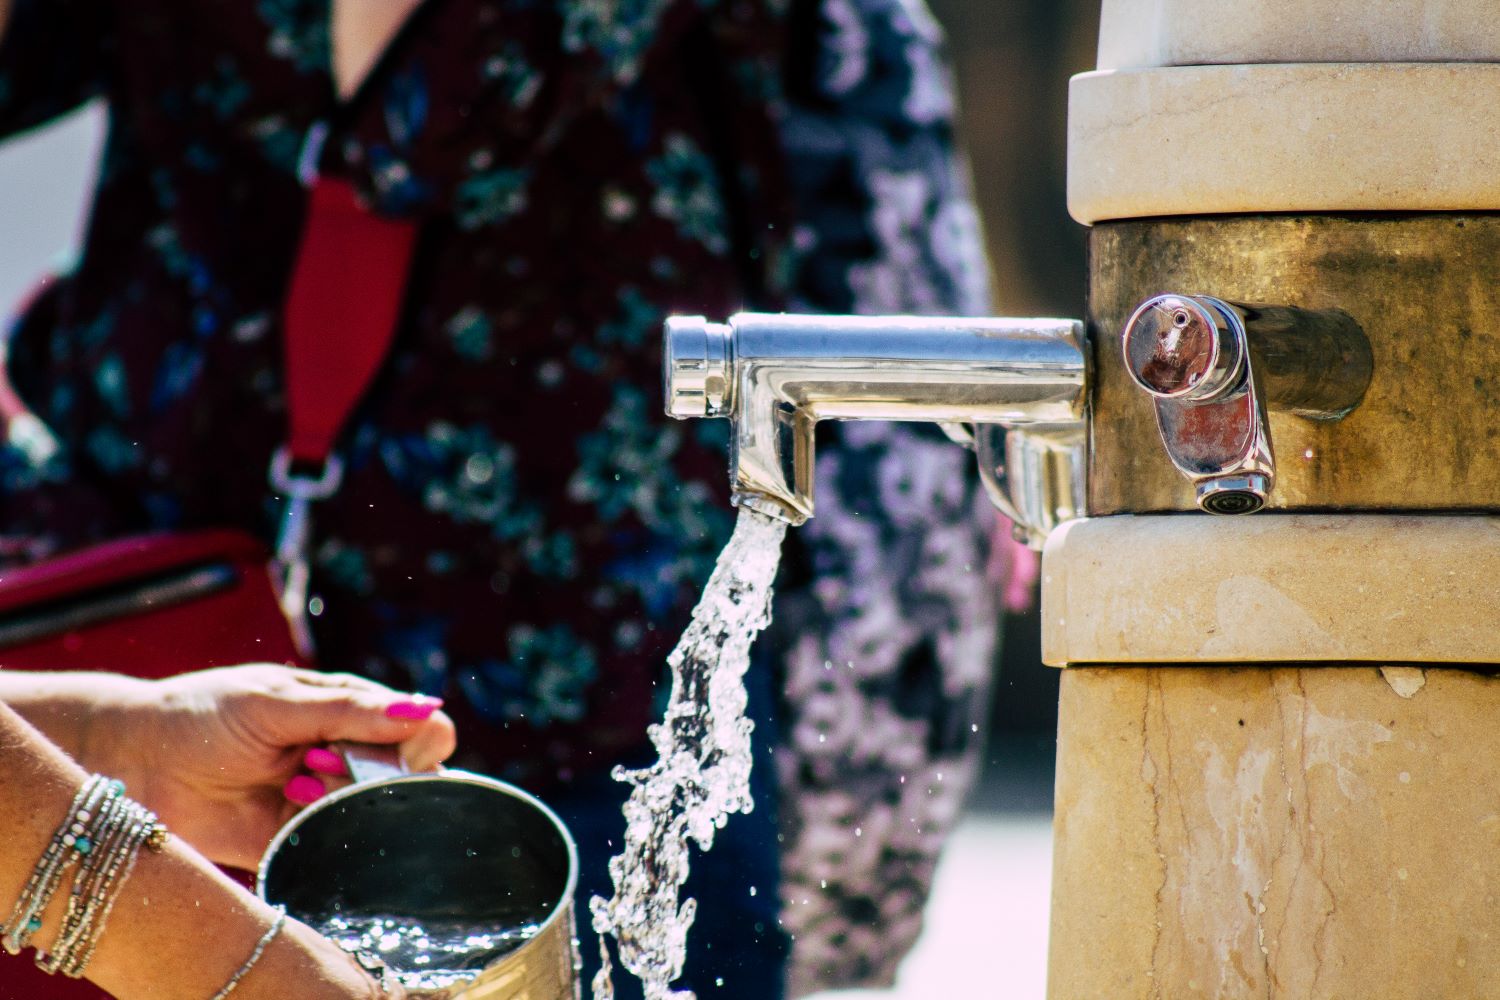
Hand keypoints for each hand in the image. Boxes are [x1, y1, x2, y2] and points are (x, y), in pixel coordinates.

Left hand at [83, 665, 455, 869]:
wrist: (134, 763)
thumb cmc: (205, 714)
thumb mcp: (278, 701)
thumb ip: (351, 710)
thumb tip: (428, 709)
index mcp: (351, 710)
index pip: (423, 729)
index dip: (420, 743)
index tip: (389, 748)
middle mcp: (347, 755)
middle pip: (408, 777)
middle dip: (374, 774)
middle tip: (318, 763)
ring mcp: (325, 799)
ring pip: (376, 814)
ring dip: (342, 800)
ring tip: (294, 785)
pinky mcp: (297, 839)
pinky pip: (337, 847)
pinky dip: (325, 833)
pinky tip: (285, 807)